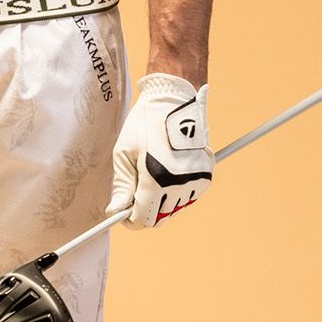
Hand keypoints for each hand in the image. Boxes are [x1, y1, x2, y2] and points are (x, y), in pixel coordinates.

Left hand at [106, 72, 212, 227]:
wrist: (174, 101)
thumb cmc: (144, 124)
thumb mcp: (124, 154)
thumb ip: (122, 186)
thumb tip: (115, 211)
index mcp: (156, 181)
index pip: (144, 220)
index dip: (130, 220)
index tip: (123, 212)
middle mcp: (179, 185)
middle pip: (160, 218)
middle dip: (145, 210)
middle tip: (135, 192)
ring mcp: (195, 182)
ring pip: (174, 209)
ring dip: (161, 201)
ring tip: (152, 175)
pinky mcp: (206, 176)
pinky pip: (187, 197)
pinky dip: (176, 192)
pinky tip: (168, 172)